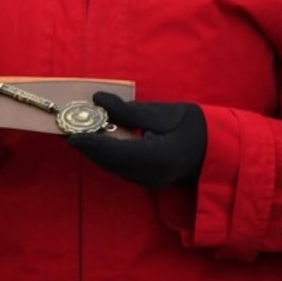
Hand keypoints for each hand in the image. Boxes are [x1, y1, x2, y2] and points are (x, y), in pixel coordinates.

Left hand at [68, 93, 206, 188]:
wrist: (214, 149)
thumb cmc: (194, 127)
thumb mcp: (164, 112)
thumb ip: (129, 110)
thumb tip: (99, 99)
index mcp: (158, 157)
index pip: (117, 152)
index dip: (92, 144)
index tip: (71, 135)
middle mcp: (149, 175)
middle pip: (110, 162)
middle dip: (87, 146)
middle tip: (67, 128)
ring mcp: (147, 181)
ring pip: (112, 166)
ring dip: (94, 150)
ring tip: (77, 131)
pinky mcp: (145, 179)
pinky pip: (119, 167)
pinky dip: (105, 154)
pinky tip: (96, 140)